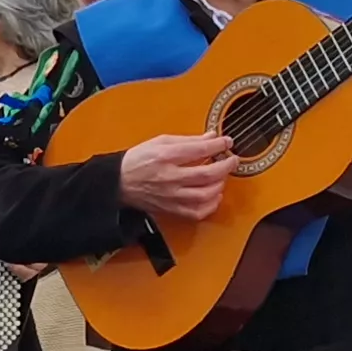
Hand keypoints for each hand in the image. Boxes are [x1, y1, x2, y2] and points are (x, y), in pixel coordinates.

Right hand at [115, 132, 237, 224]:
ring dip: (219, 185)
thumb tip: (212, 138)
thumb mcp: (160, 141)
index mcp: (165, 156)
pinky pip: (196, 212)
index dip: (218, 145)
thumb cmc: (138, 160)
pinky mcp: (171, 209)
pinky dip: (210, 205)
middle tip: (232, 160)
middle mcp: (169, 178)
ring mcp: (171, 196)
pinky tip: (213, 195)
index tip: (226, 142)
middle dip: (225, 166)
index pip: (199, 150)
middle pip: (206, 174)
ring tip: (221, 177)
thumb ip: (188, 140)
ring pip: (204, 195)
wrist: (119, 182)